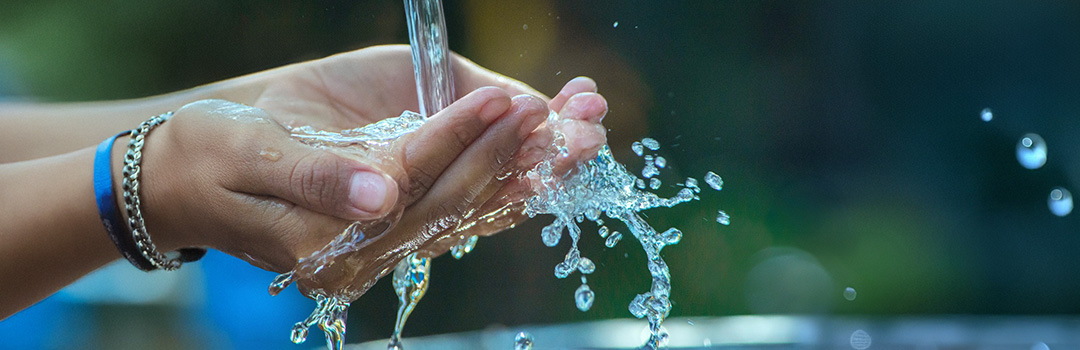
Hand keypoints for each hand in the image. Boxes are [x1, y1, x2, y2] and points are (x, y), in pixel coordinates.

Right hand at [133, 86, 543, 272]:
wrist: (194, 174)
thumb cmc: (210, 154)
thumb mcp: (246, 153)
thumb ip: (314, 176)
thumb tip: (380, 195)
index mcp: (324, 243)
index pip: (408, 186)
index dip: (458, 141)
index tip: (505, 99)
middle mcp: (364, 255)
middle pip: (454, 205)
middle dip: (516, 155)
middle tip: (572, 114)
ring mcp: (386, 244)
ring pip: (472, 209)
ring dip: (532, 168)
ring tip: (585, 126)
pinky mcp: (400, 227)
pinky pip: (466, 206)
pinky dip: (514, 175)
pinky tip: (554, 148)